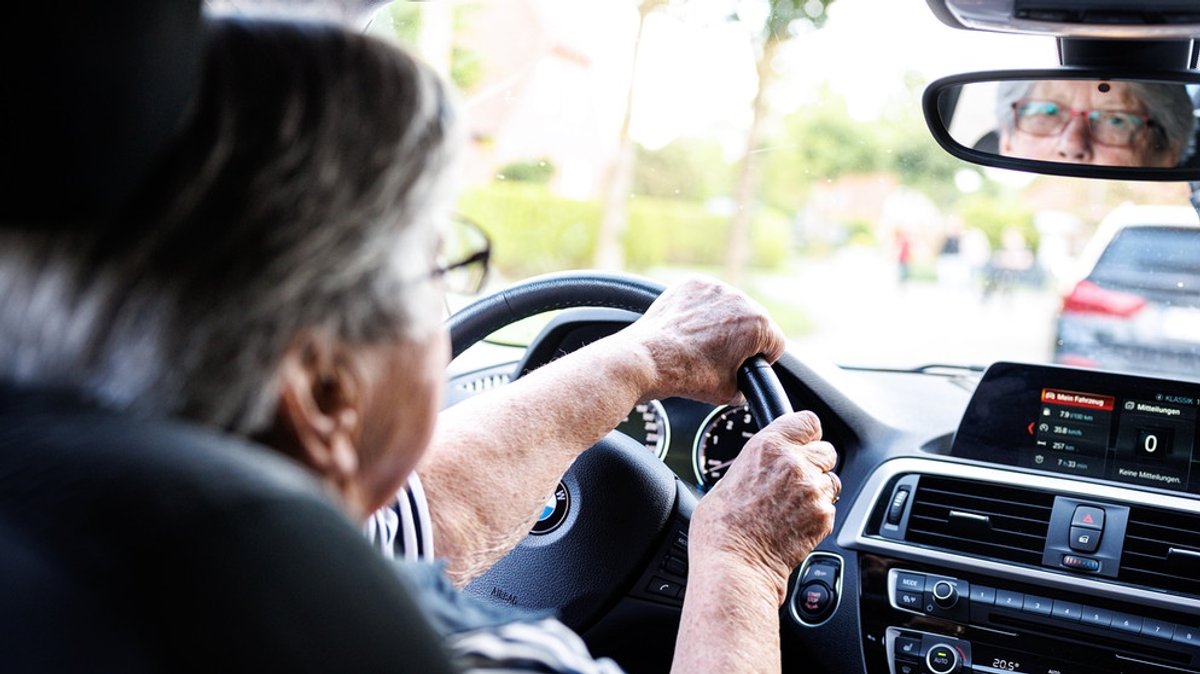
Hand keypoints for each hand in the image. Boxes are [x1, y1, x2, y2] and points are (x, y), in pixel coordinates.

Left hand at [618, 276, 785, 404]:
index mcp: (758, 325)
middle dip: (742, 339)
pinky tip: (689, 329)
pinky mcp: (692, 284)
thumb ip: (749, 386)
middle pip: (753, 322)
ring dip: (723, 322)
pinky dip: (700, 311)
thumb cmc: (688, 375)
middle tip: (721, 357)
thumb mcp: (730, 393)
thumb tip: (745, 384)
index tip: (748, 365)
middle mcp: (741, 299)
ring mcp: (715, 288)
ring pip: (729, 307)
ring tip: (701, 344)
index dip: (763, 359)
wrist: (649, 359)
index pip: (776, 343)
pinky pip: (705, 298)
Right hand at [687, 410, 838, 603]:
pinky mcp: (824, 516)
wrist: (735, 565)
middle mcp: (794, 463)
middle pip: (826, 450)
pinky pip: (830, 507)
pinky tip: (795, 524)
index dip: (806, 433)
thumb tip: (761, 467)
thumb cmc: (721, 529)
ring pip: (832, 480)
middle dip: (815, 464)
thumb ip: (754, 465)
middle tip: (796, 480)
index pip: (808, 421)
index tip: (804, 441)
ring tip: (793, 507)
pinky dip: (818, 514)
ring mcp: (812, 490)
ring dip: (818, 490)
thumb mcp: (727, 480)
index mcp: (767, 446)